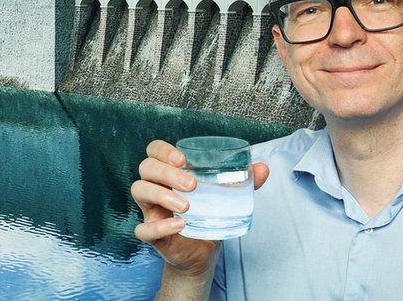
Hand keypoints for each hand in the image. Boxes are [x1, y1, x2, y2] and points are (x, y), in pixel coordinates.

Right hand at [131, 140, 268, 294]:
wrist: (203, 253)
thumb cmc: (209, 216)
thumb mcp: (226, 197)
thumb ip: (244, 183)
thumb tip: (263, 168)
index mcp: (170, 174)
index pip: (154, 152)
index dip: (162, 150)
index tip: (182, 159)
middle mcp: (156, 188)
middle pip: (146, 168)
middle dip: (167, 173)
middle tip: (192, 185)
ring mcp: (151, 211)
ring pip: (139, 190)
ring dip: (162, 195)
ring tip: (187, 206)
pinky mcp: (152, 235)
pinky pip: (143, 229)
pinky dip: (160, 226)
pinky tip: (180, 225)